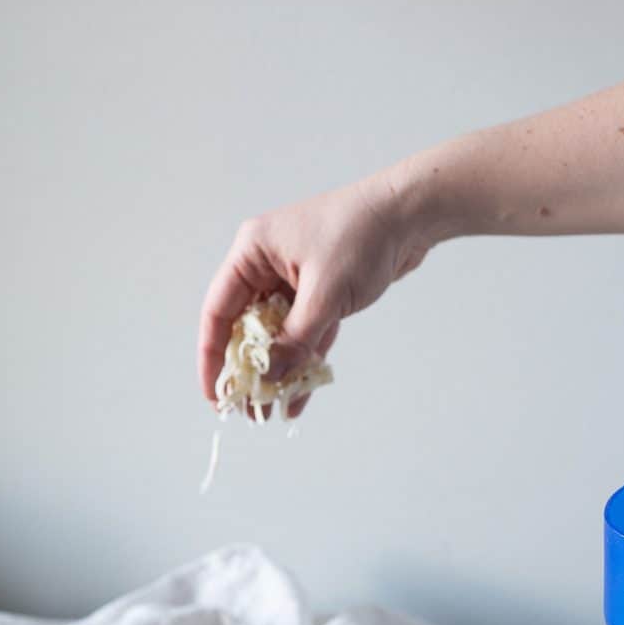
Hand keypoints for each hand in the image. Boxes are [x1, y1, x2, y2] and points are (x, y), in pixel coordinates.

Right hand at [198, 170, 429, 412]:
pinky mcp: (320, 292)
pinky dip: (302, 361)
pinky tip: (298, 394)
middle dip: (247, 371)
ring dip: (275, 371)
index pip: (218, 311)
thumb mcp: (325, 294)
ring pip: (276, 335)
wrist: (411, 215)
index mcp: (253, 253)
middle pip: (245, 327)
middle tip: (246, 409)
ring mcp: (294, 280)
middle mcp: (267, 265)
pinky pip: (304, 334)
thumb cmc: (363, 236)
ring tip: (269, 410)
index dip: (212, 356)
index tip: (215, 393)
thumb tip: (269, 376)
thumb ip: (295, 339)